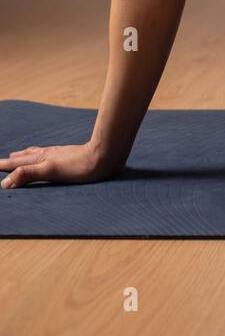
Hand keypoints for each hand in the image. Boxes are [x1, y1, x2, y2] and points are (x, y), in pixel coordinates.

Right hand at [0, 142, 120, 188]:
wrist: (104, 155)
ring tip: (17, 155)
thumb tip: (6, 181)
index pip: (17, 164)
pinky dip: (38, 155)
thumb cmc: (79, 166)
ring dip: (23, 156)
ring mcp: (58, 154)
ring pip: (35, 154)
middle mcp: (47, 154)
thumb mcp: (50, 171)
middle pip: (24, 158)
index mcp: (41, 159)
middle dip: (10, 161)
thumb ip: (28, 174)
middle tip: (0, 162)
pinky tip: (45, 155)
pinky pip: (47, 154)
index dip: (4, 167)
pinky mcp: (68, 155)